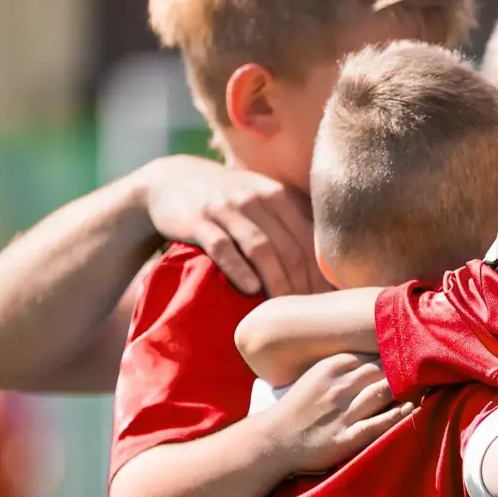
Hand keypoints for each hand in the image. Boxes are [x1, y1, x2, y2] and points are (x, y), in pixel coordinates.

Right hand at [139, 155, 329, 296]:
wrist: (171, 180)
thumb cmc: (227, 199)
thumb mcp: (261, 199)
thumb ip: (290, 223)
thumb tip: (325, 265)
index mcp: (277, 196)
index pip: (308, 239)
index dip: (319, 273)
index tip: (325, 302)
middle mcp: (255, 199)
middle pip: (288, 247)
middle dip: (301, 284)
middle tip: (307, 315)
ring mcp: (225, 209)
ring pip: (260, 248)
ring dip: (276, 281)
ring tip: (284, 310)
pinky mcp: (197, 221)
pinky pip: (222, 247)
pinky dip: (238, 269)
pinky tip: (250, 290)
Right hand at [268, 353, 414, 472]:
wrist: (273, 440)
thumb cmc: (297, 407)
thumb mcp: (315, 375)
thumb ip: (343, 364)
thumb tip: (374, 354)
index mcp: (331, 366)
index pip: (372, 352)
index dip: (395, 351)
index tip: (414, 350)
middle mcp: (339, 386)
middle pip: (383, 369)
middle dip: (406, 367)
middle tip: (428, 366)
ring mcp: (343, 412)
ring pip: (384, 392)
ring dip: (407, 388)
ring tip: (427, 384)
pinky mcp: (346, 437)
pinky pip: (379, 424)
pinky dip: (399, 415)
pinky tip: (414, 409)